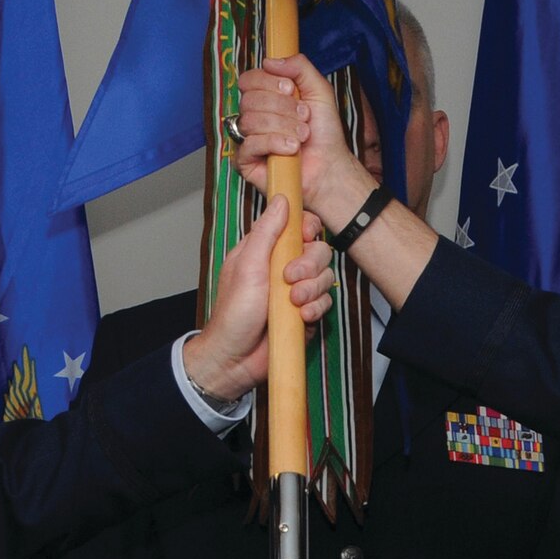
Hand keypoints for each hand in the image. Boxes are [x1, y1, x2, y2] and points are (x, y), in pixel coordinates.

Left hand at [182, 194, 336, 401]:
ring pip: (325, 277)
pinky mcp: (306, 313)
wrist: (235, 358)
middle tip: (290, 279)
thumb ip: (267, 232)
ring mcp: (296, 291)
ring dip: (313, 290)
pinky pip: (325, 303)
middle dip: (310, 265)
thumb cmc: (234, 312)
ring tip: (294, 303)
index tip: (304, 237)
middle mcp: (283, 268)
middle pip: (318, 251)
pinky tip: (300, 317)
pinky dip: (316, 309)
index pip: (298, 227)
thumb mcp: (247, 265)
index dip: (307, 229)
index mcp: (266, 250)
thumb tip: (282, 200)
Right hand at [237, 56, 376, 235]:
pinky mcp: (245, 162)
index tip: (290, 89)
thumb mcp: (319, 90)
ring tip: (302, 136)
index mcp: (266, 98)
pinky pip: (249, 144)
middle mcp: (254, 116)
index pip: (249, 79)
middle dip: (282, 107)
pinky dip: (274, 143)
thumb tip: (269, 61)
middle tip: (304, 117)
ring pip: (250, 121)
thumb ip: (299, 66)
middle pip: (249, 99)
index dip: (268, 82)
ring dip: (283, 126)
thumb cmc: (324, 133)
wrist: (330, 166)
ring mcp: (248, 139)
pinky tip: (291, 149)